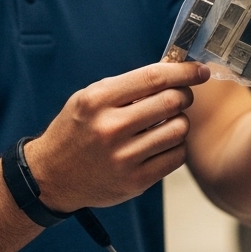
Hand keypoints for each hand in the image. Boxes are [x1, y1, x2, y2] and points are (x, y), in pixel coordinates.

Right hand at [23, 62, 210, 212]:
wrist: (51, 176)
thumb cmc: (75, 131)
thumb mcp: (89, 98)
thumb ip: (127, 86)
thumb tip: (171, 70)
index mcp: (98, 100)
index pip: (153, 78)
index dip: (183, 71)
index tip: (199, 70)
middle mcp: (110, 128)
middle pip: (172, 101)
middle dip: (184, 95)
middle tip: (181, 97)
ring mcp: (123, 157)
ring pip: (178, 129)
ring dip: (180, 122)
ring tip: (167, 122)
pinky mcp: (135, 181)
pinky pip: (176, 157)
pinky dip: (176, 146)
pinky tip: (162, 143)